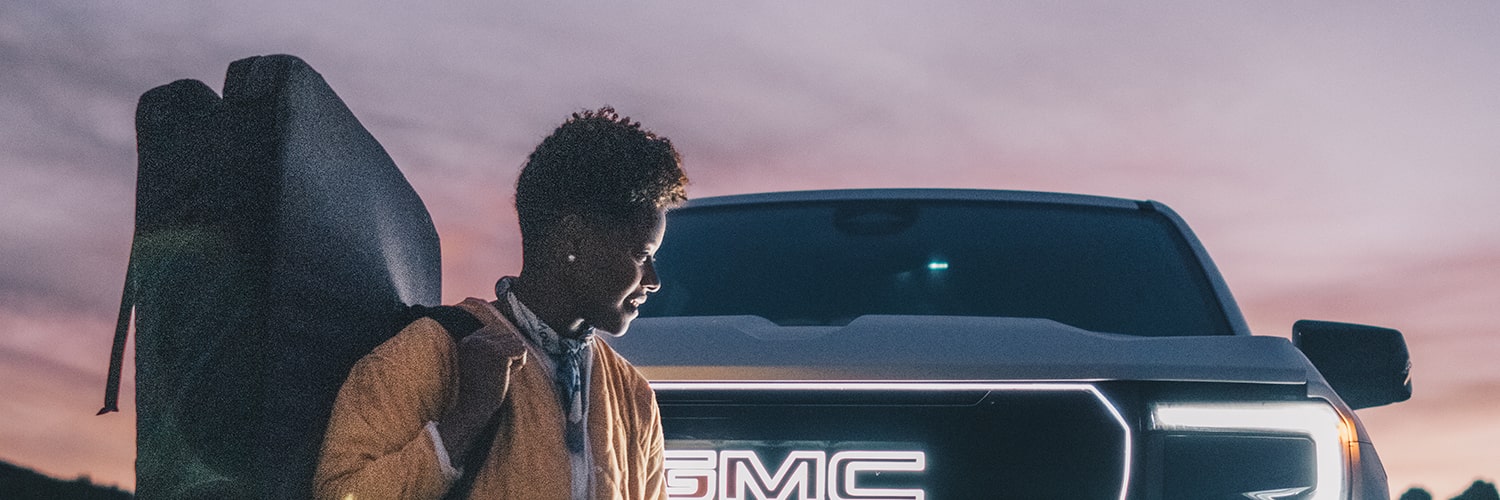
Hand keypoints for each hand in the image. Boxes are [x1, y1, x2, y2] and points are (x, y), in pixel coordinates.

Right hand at [437, 327, 526, 460]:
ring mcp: (486, 346)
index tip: (490, 367)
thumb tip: (516, 338)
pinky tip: (505, 376)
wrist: (472, 408)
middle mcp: (475, 339)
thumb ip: (492, 348)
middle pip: (508, 335)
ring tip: (499, 374)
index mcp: (467, 341)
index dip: (501, 349)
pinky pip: (522, 352)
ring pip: (517, 342)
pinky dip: (519, 365)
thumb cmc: (479, 391)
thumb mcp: (481, 363)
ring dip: (514, 360)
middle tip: (495, 373)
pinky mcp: (499, 354)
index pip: (495, 330)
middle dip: (509, 354)